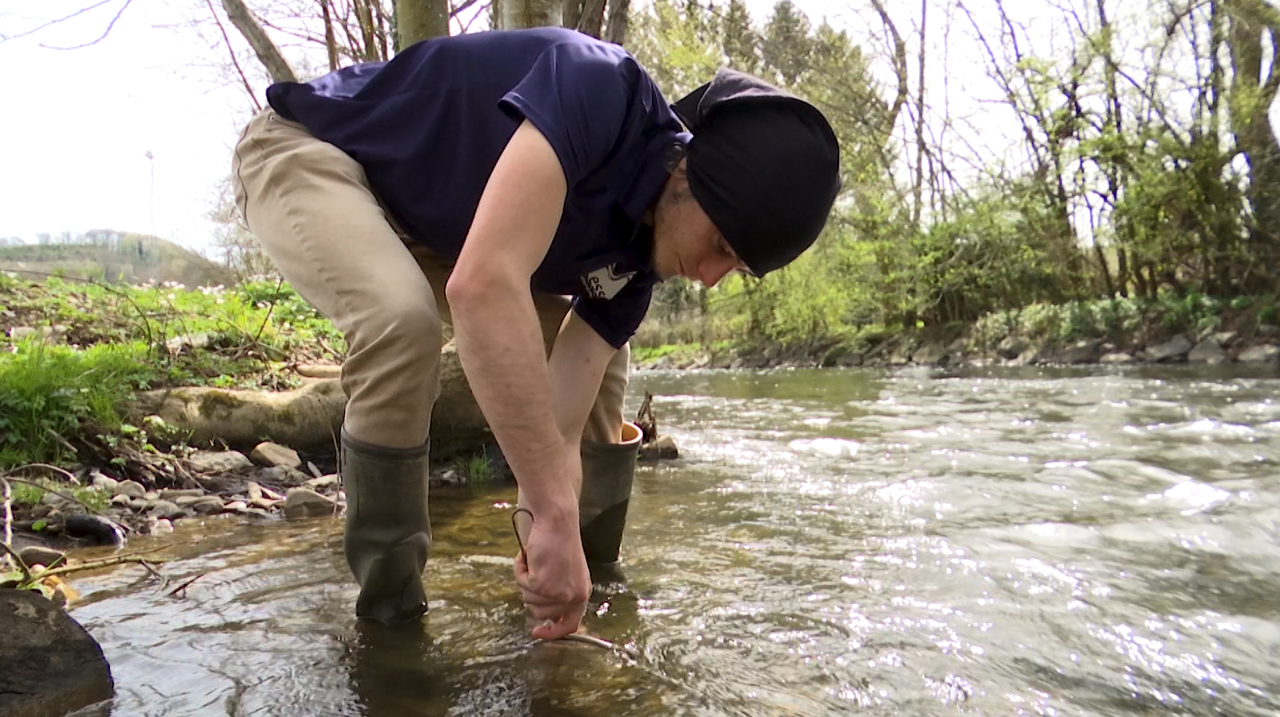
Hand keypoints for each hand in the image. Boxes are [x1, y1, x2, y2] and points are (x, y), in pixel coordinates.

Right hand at [513, 509, 590, 639]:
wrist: (558, 522)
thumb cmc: (559, 542)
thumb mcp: (566, 573)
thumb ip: (560, 594)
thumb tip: (543, 616)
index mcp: (582, 594)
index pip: (569, 625)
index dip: (552, 632)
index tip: (536, 632)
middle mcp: (573, 596)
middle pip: (541, 613)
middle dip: (532, 594)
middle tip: (535, 572)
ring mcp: (558, 592)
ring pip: (528, 599)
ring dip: (525, 579)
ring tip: (535, 560)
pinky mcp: (542, 584)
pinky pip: (521, 584)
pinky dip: (519, 569)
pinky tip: (527, 555)